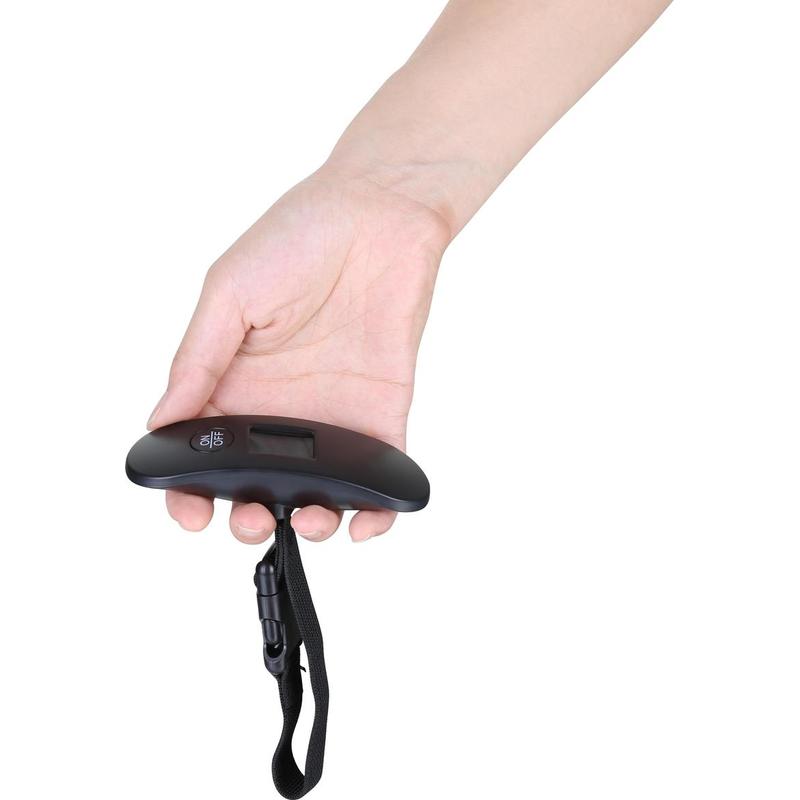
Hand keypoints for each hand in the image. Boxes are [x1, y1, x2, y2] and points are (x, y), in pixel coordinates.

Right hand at [148, 167, 449, 543]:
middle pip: (258, 482)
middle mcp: (280, 408)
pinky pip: (379, 476)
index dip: (190, 489)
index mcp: (233, 381)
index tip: (190, 513)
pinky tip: (365, 524)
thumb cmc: (298, 236)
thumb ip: (197, 359)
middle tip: (252, 520)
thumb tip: (160, 420)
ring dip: (310, 521)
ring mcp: (333, 416)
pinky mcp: (382, 416)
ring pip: (318, 491)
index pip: (203, 450)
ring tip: (309, 520)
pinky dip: (375, 510)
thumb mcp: (230, 292)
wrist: (379, 213)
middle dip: (250, 516)